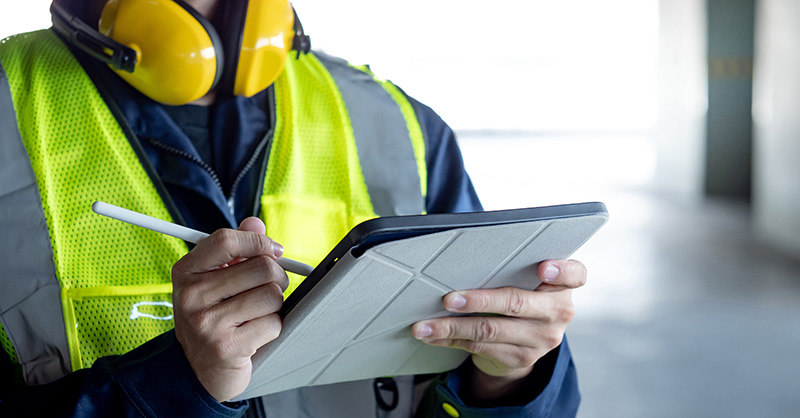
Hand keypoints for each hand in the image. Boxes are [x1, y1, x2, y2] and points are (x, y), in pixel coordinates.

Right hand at [172, 217, 288, 401]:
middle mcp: (191, 295)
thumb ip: (235, 249)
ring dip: (274, 305)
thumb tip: (255, 222)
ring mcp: (207, 323)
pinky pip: (272, 323)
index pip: (226, 240)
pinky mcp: (226, 347)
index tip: (274, 251)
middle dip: (276, 277)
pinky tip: (255, 334)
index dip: (258, 242)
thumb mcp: (214, 280)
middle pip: (260, 267)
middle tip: (271, 287)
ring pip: (271, 295)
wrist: (197, 371)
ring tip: (258, 313)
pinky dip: (272, 328)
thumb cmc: (211, 318)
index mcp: (186, 271)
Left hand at [411, 259, 586, 400]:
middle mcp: (558, 313)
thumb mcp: (525, 279)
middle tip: (448, 298)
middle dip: (478, 300)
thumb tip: (471, 248)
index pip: (576, 274)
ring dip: (452, 326)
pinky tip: (432, 335)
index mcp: (563, 285)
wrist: (526, 341)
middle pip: (516, 303)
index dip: (562, 270)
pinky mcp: (522, 358)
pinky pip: (480, 347)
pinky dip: (451, 339)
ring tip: (425, 325)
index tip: (544, 267)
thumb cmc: (520, 293)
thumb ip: (513, 265)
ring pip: (490, 330)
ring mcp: (542, 339)